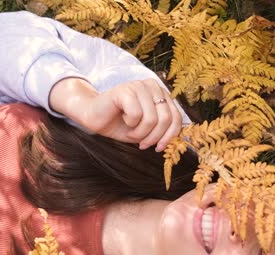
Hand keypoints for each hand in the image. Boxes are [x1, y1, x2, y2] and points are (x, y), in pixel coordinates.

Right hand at [49, 78, 182, 151]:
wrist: (95, 118)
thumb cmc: (121, 125)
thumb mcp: (147, 130)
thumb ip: (163, 130)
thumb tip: (179, 140)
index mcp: (161, 94)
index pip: (177, 117)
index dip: (169, 137)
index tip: (158, 148)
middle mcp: (152, 86)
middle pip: (166, 119)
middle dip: (153, 137)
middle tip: (141, 143)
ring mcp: (139, 86)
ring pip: (152, 119)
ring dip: (140, 133)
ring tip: (131, 132)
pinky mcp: (125, 90)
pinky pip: (136, 114)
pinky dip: (130, 124)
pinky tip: (123, 120)